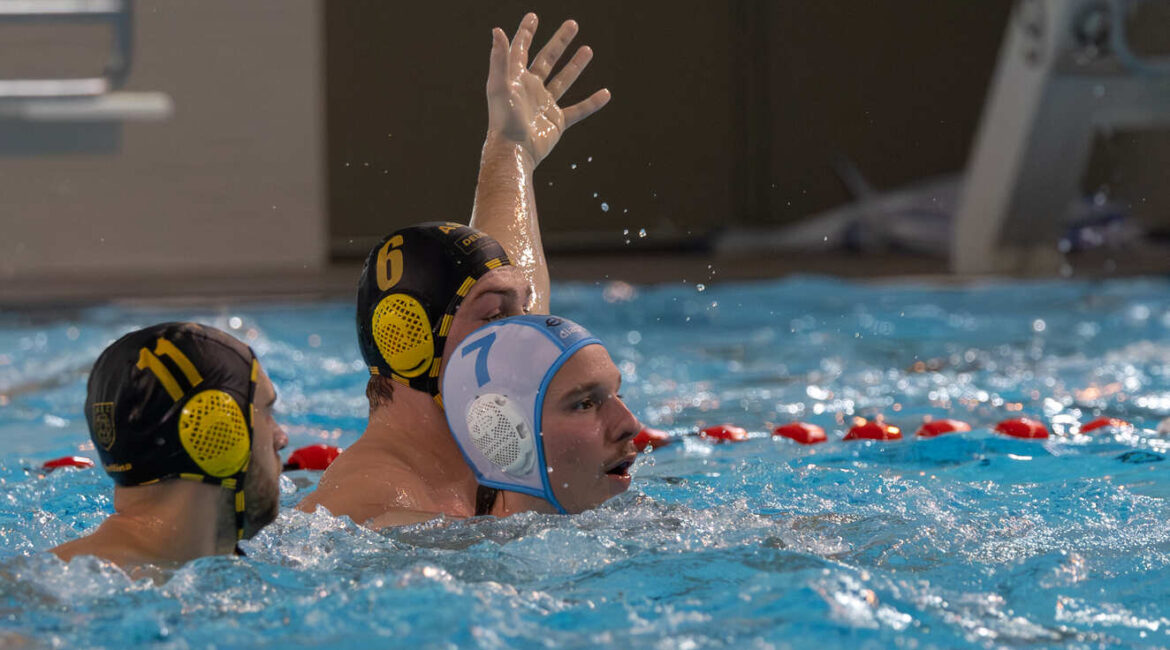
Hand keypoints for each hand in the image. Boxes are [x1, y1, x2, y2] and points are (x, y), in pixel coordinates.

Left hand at [486, 13, 610, 167]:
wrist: (514, 152)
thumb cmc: (503, 120)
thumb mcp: (499, 86)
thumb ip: (500, 58)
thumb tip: (497, 30)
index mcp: (516, 78)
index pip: (521, 49)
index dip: (526, 33)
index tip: (533, 17)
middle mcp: (531, 89)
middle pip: (547, 59)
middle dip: (559, 42)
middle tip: (572, 24)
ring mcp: (545, 105)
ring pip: (563, 80)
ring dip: (575, 65)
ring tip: (588, 49)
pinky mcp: (557, 122)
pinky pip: (578, 110)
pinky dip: (592, 103)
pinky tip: (605, 93)